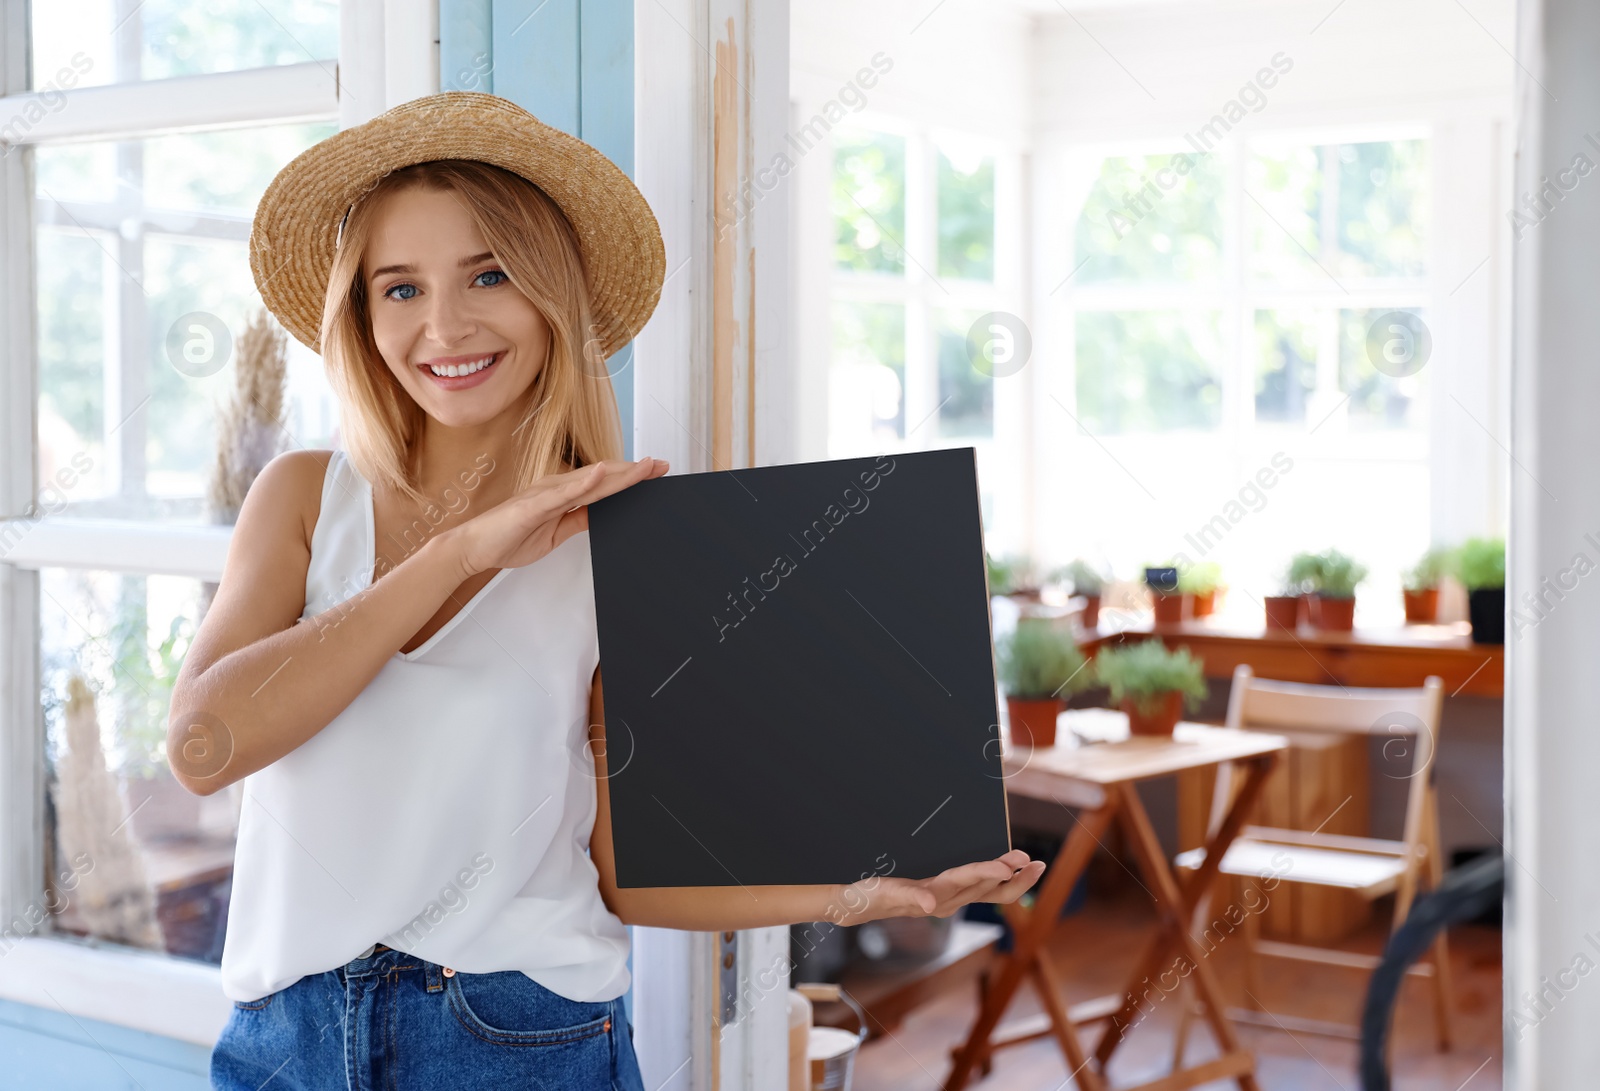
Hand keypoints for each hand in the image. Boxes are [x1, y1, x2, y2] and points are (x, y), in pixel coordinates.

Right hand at [445, 457, 669, 577]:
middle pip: (604, 477)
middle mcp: (557, 488)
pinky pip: (563, 492)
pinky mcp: (533, 505)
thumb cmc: (508, 539)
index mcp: (562, 495)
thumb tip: (603, 514)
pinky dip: (584, 482)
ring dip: (619, 472)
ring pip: (590, 480)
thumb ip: (579, 520)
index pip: (604, 484)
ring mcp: (545, 494)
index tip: (655, 474)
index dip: (631, 478)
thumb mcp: (557, 532)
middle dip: (635, 472)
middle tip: (663, 465)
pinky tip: (601, 473)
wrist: (475, 548)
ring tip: (645, 466)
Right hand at [832, 850, 1045, 922]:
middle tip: (1034, 863)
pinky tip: (1008, 874)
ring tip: (1029, 864)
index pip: (969, 880)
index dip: (990, 872)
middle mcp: (947, 899)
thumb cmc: (872, 897)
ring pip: (986, 890)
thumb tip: (930, 904)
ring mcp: (947, 899)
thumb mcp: (888, 894)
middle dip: (1013, 877)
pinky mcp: (942, 895)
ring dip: (1010, 878)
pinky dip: (992, 881)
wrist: (858, 907)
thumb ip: (910, 896)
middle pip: (987, 889)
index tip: (1010, 866)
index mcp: (937, 895)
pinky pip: (975, 888)